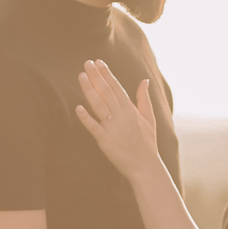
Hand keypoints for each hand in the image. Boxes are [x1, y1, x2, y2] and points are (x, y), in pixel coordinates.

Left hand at [75, 59, 160, 181]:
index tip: (98, 62)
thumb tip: (144, 80)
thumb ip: (144, 99)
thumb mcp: (149, 118)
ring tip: (81, 76)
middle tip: (86, 63)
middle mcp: (121, 116)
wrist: (145, 166)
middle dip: (96, 76)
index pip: (117, 87)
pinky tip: (78, 107)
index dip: (107, 74)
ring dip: (89, 90)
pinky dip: (86, 118)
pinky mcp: (105, 141)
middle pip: (106, 92)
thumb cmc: (147, 142)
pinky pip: (94, 127)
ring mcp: (112, 128)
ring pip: (99, 105)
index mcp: (131, 110)